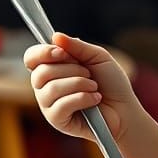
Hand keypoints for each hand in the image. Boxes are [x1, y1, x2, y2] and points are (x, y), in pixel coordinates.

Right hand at [24, 33, 138, 142]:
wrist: (125, 109)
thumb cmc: (112, 84)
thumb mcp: (98, 57)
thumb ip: (77, 46)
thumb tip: (55, 36)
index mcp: (52, 69)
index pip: (31, 58)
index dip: (42, 53)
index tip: (62, 53)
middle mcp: (45, 87)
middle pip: (40, 72)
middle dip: (70, 70)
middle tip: (89, 74)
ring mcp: (49, 105)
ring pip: (51, 89)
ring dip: (79, 84)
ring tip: (94, 87)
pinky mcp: (57, 120)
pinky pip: (61, 106)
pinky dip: (82, 99)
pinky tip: (95, 100)